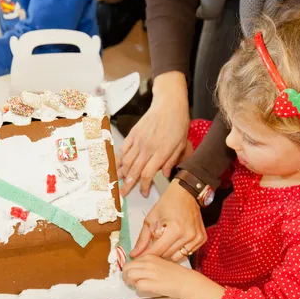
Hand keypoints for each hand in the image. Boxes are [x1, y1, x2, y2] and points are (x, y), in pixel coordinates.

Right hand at [117, 71, 189, 196]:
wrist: (169, 104)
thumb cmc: (178, 124)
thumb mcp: (181, 145)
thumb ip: (171, 161)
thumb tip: (164, 175)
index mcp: (160, 152)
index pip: (147, 175)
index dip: (143, 186)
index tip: (143, 193)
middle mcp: (147, 148)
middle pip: (134, 171)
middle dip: (127, 184)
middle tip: (123, 194)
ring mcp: (138, 140)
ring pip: (126, 161)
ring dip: (121, 173)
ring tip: (118, 181)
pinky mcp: (133, 133)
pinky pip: (123, 148)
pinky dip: (119, 158)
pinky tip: (118, 165)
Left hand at [123, 255, 225, 298]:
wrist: (186, 282)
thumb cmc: (175, 274)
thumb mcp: (160, 262)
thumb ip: (148, 264)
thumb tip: (136, 269)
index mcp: (150, 256)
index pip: (131, 261)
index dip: (129, 269)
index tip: (132, 274)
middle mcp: (148, 263)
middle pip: (126, 267)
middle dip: (126, 275)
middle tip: (130, 281)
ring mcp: (150, 273)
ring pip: (129, 275)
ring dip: (130, 282)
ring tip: (136, 285)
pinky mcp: (152, 283)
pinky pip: (137, 285)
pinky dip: (138, 288)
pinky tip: (145, 288)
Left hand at [130, 179, 205, 261]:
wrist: (186, 193)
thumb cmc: (169, 202)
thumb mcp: (151, 218)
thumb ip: (143, 238)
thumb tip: (134, 253)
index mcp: (175, 229)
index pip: (157, 250)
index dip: (146, 254)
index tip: (139, 257)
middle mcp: (188, 235)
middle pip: (167, 256)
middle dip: (157, 253)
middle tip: (152, 246)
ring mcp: (196, 238)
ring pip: (177, 257)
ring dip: (168, 253)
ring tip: (164, 242)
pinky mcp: (201, 239)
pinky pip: (187, 253)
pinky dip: (179, 250)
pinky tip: (175, 241)